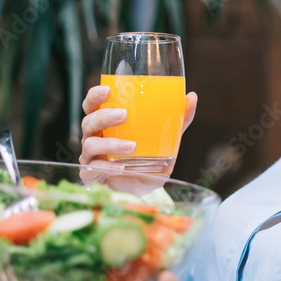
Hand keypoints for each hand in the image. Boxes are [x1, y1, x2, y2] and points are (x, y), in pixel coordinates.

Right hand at [79, 86, 197, 167]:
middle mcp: (94, 138)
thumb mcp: (165, 140)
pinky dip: (107, 168)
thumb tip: (191, 97)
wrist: (142, 190)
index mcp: (106, 125)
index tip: (108, 90)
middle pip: (89, 121)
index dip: (95, 96)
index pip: (92, 106)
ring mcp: (91, 158)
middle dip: (104, 116)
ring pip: (90, 145)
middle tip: (124, 115)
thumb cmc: (147, 160)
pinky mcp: (91, 176)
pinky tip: (121, 169)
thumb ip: (177, 121)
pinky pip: (92, 170)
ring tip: (132, 147)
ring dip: (110, 144)